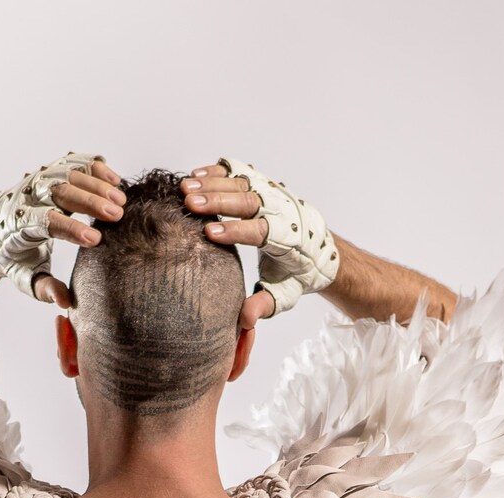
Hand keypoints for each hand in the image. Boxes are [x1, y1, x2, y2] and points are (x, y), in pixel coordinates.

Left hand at [0, 151, 125, 305]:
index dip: (72, 229)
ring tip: (122, 201)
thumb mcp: (25, 278)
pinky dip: (95, 168)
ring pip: (69, 173)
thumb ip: (44, 289)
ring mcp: (39, 179)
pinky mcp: (50, 171)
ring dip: (98, 185)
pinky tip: (115, 181)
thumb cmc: (14, 258)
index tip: (96, 240)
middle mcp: (28, 195)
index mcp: (19, 223)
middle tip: (118, 215)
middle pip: (61, 192)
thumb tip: (65, 302)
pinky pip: (74, 163)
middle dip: (90, 202)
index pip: (46, 222)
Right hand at [179, 159, 339, 325]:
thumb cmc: (297, 275)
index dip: (236, 230)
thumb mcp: (284, 295)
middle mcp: (282, 210)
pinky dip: (218, 172)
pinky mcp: (264, 183)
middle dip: (218, 201)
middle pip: (249, 200)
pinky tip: (195, 176)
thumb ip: (264, 305)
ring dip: (212, 184)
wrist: (319, 249)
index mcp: (289, 239)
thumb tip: (245, 320)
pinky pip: (241, 172)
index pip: (261, 230)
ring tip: (185, 188)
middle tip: (190, 203)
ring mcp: (273, 193)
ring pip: (242, 182)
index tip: (210, 232)